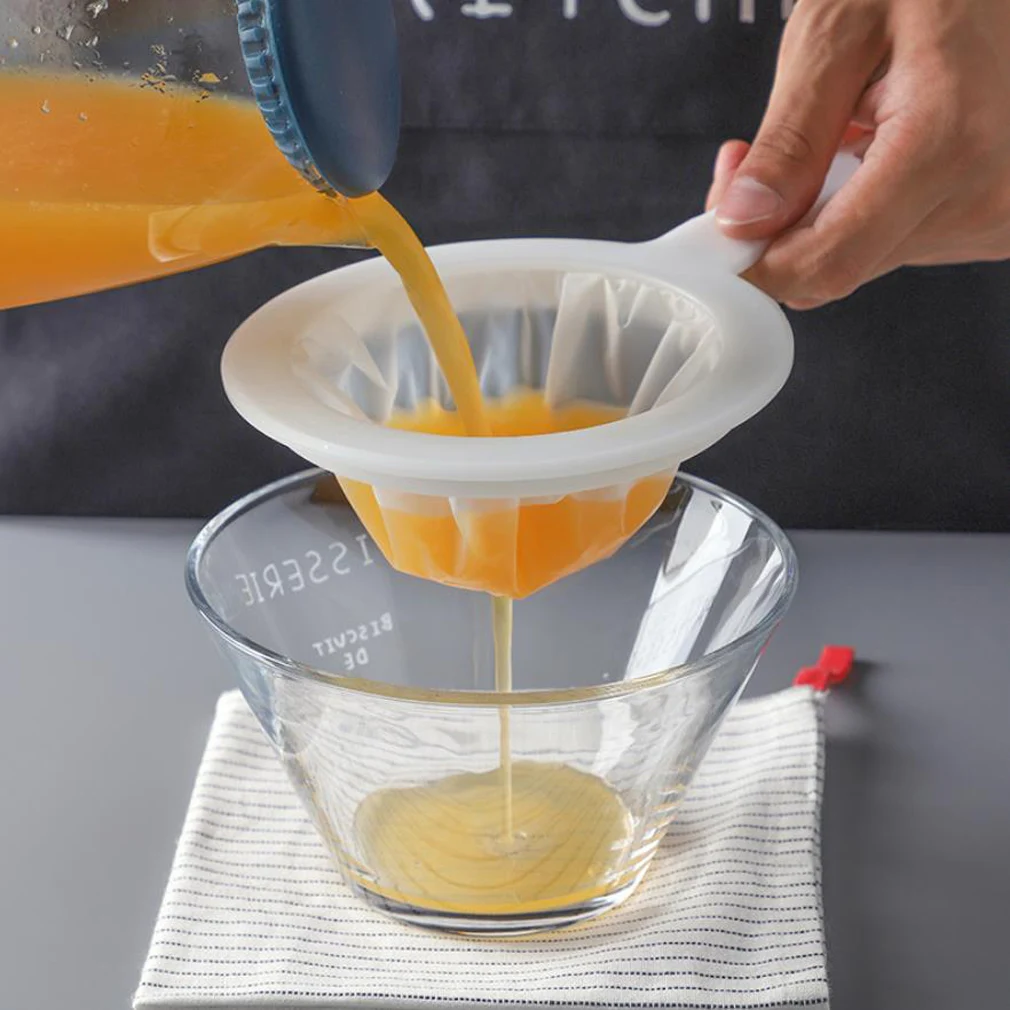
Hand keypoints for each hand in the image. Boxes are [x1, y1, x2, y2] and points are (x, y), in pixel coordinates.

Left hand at [706, 0, 1009, 309]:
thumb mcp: (838, 34)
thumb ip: (788, 140)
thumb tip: (742, 222)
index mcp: (949, 147)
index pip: (827, 264)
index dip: (756, 263)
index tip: (716, 237)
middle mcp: (986, 198)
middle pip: (839, 267)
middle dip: (777, 230)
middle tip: (748, 163)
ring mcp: (998, 217)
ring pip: (863, 259)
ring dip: (819, 215)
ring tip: (831, 133)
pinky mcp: (996, 221)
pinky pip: (897, 241)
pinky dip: (863, 209)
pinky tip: (872, 148)